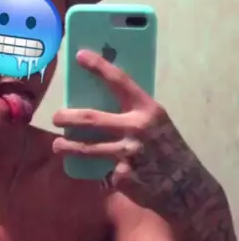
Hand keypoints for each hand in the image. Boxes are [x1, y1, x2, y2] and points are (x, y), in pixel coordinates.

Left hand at [52, 50, 214, 215]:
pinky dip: (101, 173)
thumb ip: (132, 113)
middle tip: (56, 118)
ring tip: (58, 146)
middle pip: (92, 119)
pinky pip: (103, 173)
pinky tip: (104, 175)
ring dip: (68, 147)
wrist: (185, 184)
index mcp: (147, 109)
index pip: (119, 81)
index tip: (79, 56)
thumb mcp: (155, 123)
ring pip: (88, 148)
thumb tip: (99, 102)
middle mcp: (137, 128)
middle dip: (68, 117)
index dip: (98, 67)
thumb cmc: (167, 148)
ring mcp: (129, 154)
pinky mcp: (123, 176)